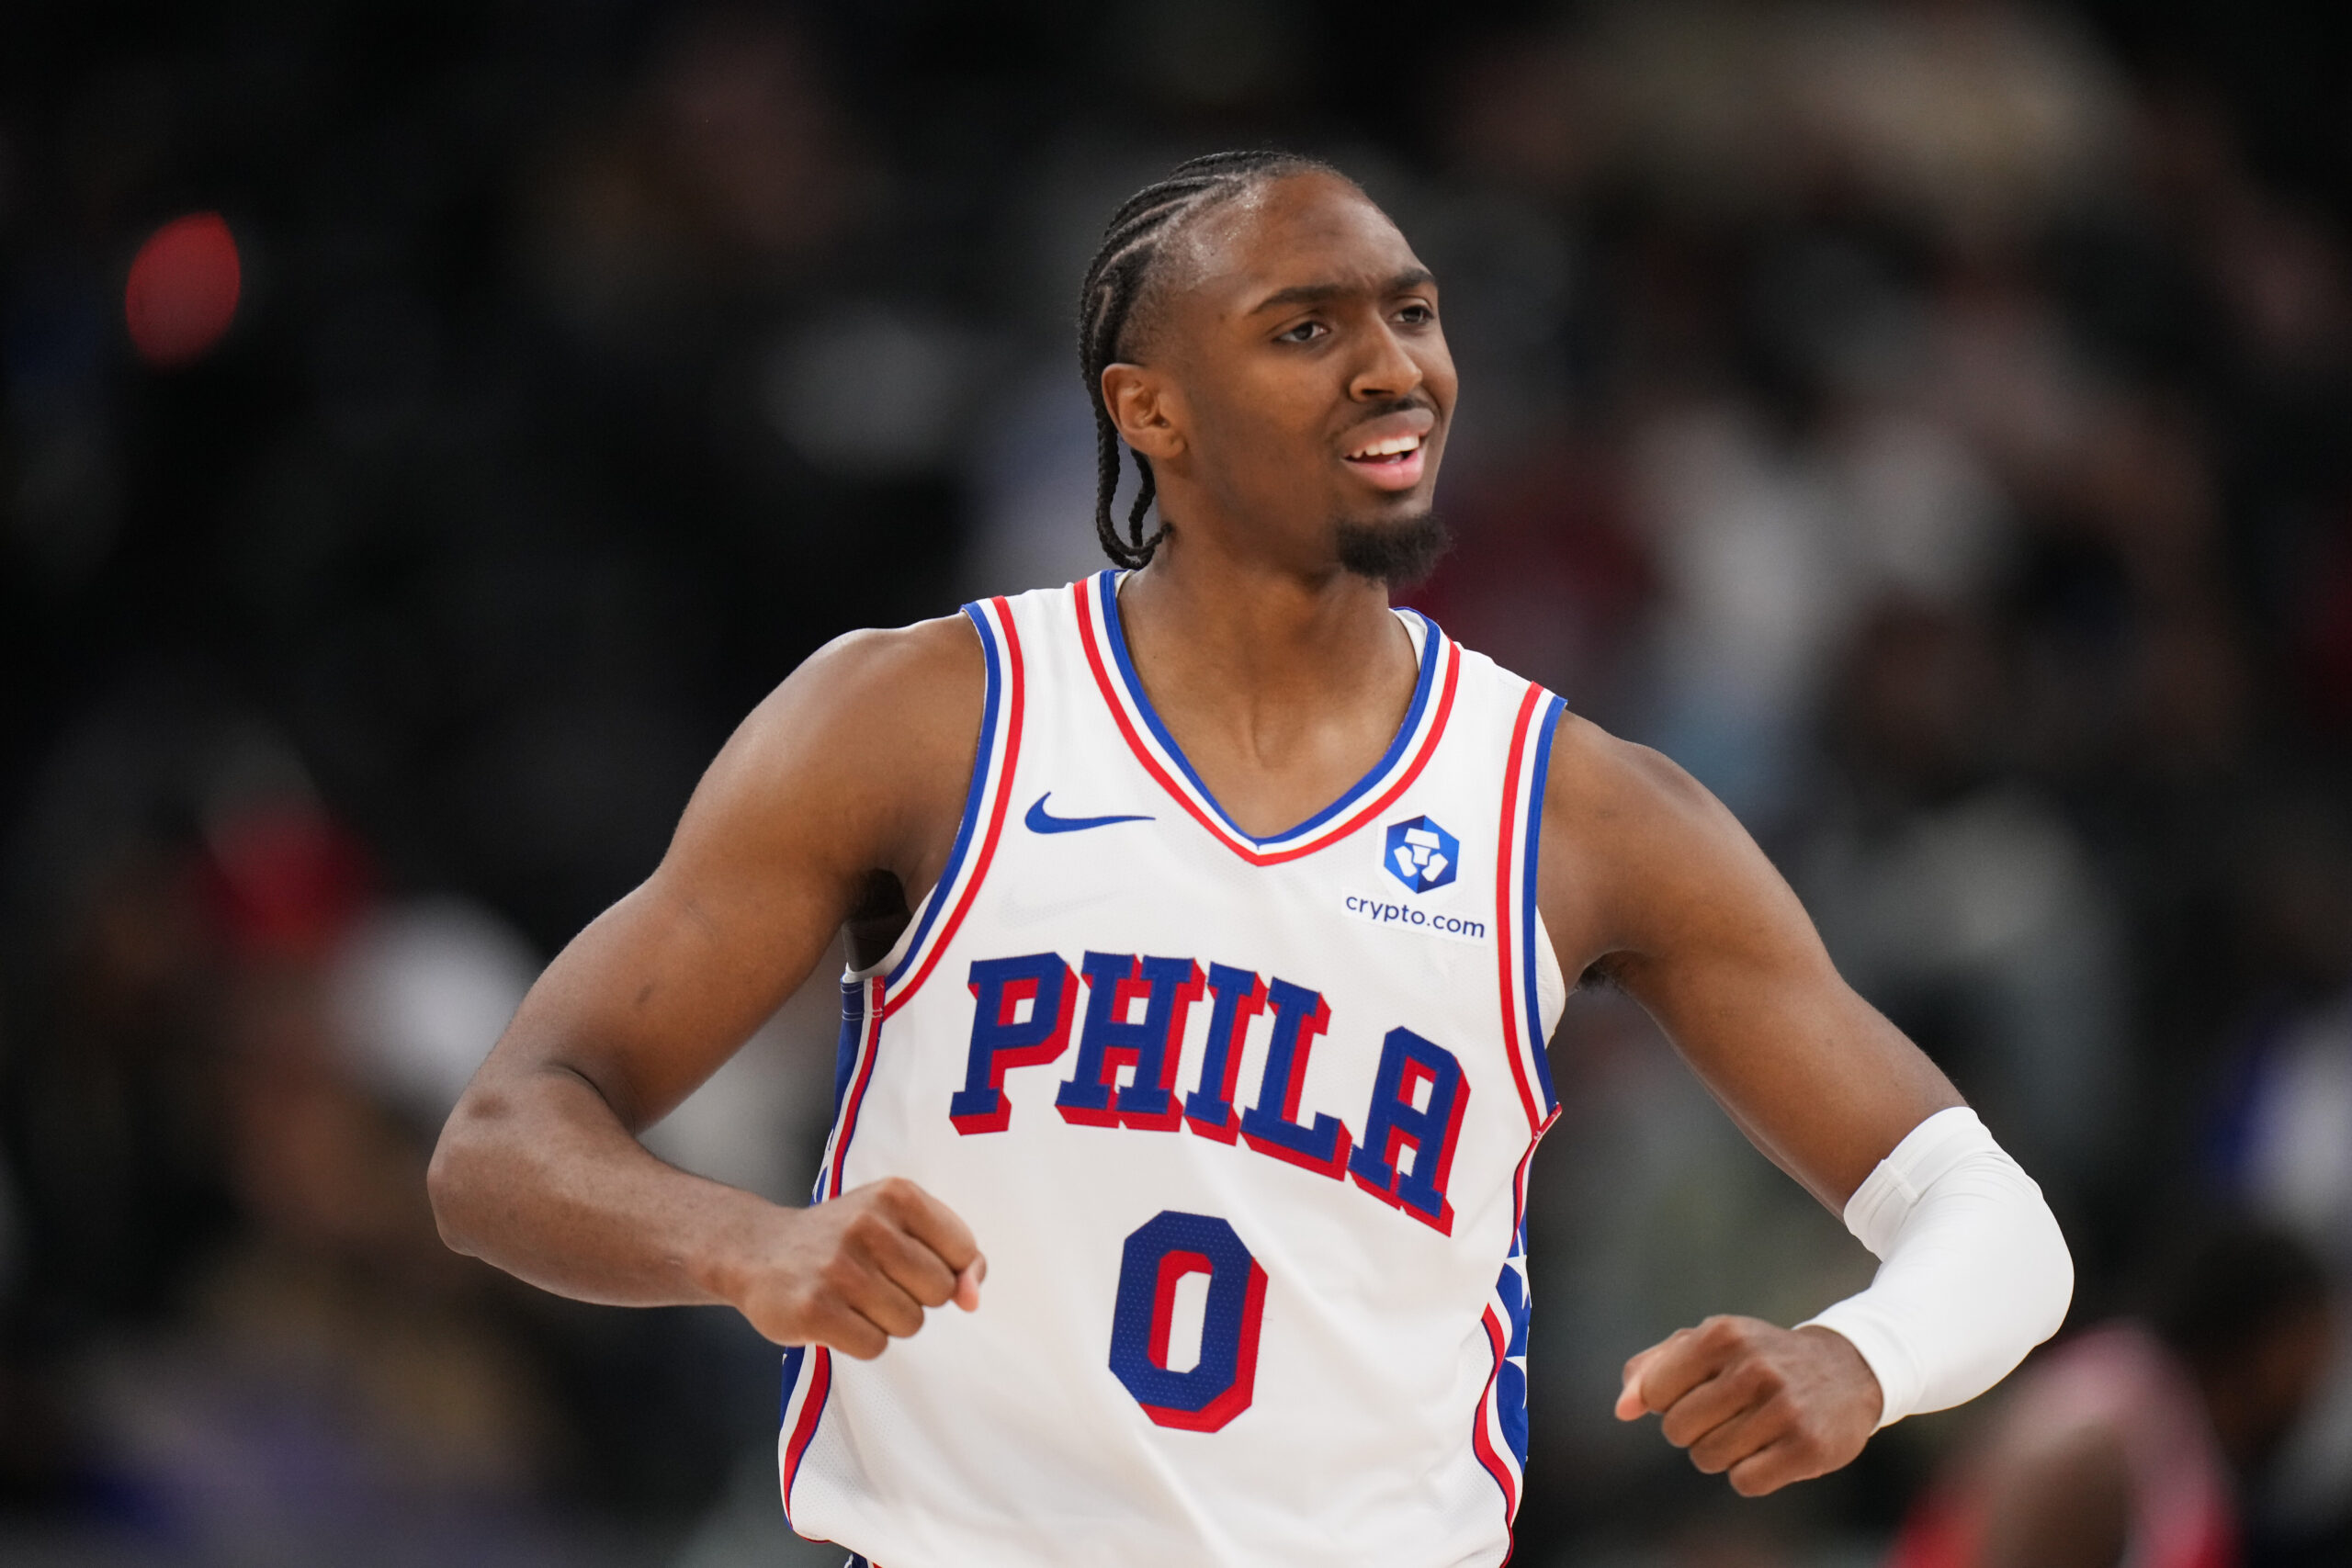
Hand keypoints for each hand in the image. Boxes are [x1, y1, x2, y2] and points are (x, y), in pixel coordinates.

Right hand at [719, 1177, 984, 1359]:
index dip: (943, 1268)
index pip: (963, 1251)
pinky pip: (875, 1346)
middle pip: (940, 1291)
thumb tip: (973, 1299)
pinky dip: (861, 1340)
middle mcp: (868, 1224)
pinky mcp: (814, 1309)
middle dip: (915, 1295)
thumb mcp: (901, 1223)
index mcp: (897, 1194)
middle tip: (875, 1279)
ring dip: (887, 1320)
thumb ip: (954, 1254)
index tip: (908, 1261)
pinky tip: (837, 1317)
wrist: (759, 1251)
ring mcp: (839, 1267)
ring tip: (853, 1297)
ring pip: (910, 1323)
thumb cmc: (845, 1241)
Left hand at [1613, 1317, 1880, 1494]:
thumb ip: (1653, 1369)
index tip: (1698, 1392)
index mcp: (1722, 1334)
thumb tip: (1622, 1409)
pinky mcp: (1808, 1447)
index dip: (1669, 1402)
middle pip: (1678, 1431)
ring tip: (1751, 1429)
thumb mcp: (1708, 1344)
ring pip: (1708, 1459)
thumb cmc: (1760, 1358)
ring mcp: (1785, 1407)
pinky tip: (1772, 1450)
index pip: (1655, 1393)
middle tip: (1727, 1414)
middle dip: (1693, 1431)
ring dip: (1722, 1453)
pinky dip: (1750, 1475)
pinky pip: (1745, 1482)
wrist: (1847, 1369)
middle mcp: (1754, 1366)